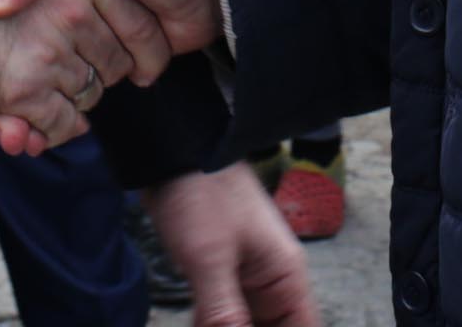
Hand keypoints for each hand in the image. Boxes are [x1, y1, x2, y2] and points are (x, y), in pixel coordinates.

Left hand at [147, 161, 318, 325]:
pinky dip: (213, 324)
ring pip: (247, 325)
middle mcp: (272, 284)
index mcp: (285, 277)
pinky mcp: (222, 278)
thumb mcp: (210, 257)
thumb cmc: (202, 191)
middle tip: (220, 325)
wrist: (175, 152)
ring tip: (208, 319)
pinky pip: (225, 318)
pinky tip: (200, 320)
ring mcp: (247, 282)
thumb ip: (224, 311)